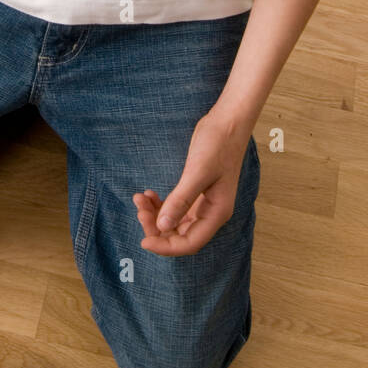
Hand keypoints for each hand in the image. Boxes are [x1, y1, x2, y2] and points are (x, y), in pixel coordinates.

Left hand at [132, 109, 252, 256]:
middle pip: (180, 234)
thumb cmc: (219, 143)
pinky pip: (176, 206)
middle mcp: (211, 212)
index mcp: (217, 213)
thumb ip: (180, 200)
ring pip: (175, 220)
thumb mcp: (197, 171)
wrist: (228, 120)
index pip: (189, 243)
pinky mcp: (197, 190)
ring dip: (156, 214)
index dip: (166, 246)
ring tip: (140, 198)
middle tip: (139, 209)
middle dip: (156, 227)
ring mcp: (204, 202)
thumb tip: (162, 227)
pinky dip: (161, 204)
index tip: (144, 240)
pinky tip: (149, 194)